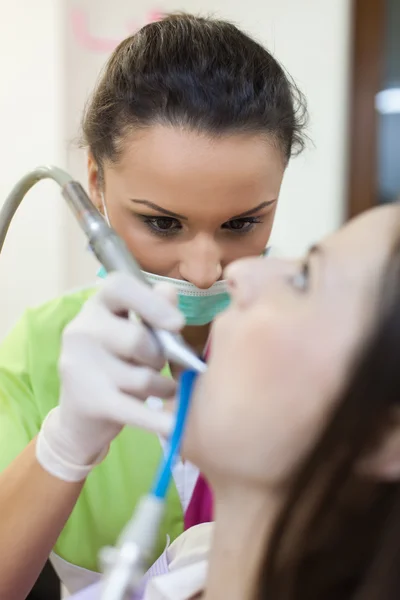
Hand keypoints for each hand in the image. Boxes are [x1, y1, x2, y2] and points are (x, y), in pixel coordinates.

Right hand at [36, 272, 183, 481]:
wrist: (80, 419)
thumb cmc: (116, 366)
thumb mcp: (133, 333)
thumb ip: (153, 311)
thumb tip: (169, 290)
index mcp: (96, 306)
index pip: (119, 287)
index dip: (151, 302)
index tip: (177, 324)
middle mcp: (81, 330)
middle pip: (138, 339)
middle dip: (160, 357)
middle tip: (159, 365)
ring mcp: (80, 366)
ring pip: (142, 377)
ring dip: (162, 387)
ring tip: (161, 389)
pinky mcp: (89, 401)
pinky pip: (134, 409)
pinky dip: (157, 419)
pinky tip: (174, 425)